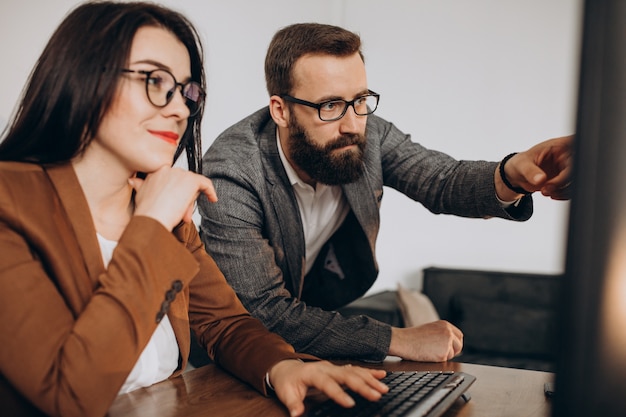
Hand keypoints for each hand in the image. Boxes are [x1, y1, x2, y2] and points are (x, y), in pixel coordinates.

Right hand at [128, 166, 217, 229]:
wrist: (152, 218)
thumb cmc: (147, 212)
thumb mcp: (139, 195)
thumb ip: (140, 185)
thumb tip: (134, 181)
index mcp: (157, 171)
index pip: (173, 178)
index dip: (176, 193)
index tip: (175, 203)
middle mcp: (169, 169)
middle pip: (184, 182)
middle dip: (184, 198)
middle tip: (180, 213)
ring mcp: (180, 174)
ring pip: (193, 185)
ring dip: (190, 200)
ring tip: (183, 215)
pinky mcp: (191, 181)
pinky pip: (205, 183)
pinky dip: (210, 191)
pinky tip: (212, 198)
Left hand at [268, 360, 387, 416]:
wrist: (287, 368)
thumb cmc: (288, 382)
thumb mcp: (286, 393)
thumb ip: (293, 404)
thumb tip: (297, 414)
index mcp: (313, 373)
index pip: (328, 383)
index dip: (339, 394)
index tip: (350, 404)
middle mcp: (326, 368)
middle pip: (347, 375)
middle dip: (362, 385)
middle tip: (376, 395)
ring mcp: (334, 367)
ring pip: (355, 371)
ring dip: (370, 379)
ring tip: (383, 389)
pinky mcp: (339, 369)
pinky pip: (357, 370)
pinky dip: (370, 372)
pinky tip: (381, 375)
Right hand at [388, 320, 462, 361]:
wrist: (403, 341)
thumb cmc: (412, 336)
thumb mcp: (430, 329)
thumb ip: (441, 333)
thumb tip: (450, 343)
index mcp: (445, 325)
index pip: (458, 335)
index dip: (455, 343)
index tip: (451, 347)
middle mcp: (448, 332)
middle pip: (459, 345)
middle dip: (453, 351)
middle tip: (442, 353)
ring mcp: (447, 342)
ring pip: (452, 354)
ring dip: (443, 355)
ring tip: (429, 351)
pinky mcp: (443, 354)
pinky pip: (444, 360)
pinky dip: (437, 360)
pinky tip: (428, 355)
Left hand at [496, 135, 572, 200]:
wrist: (519, 175)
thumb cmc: (521, 163)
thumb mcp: (522, 165)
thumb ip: (531, 171)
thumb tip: (541, 179)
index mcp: (560, 145)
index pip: (575, 146)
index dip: (576, 157)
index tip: (564, 169)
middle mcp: (567, 156)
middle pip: (576, 168)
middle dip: (562, 181)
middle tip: (547, 188)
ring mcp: (569, 168)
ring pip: (576, 181)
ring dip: (563, 190)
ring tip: (546, 191)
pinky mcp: (567, 180)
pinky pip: (572, 189)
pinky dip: (563, 194)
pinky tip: (551, 194)